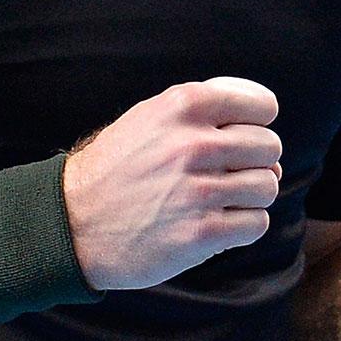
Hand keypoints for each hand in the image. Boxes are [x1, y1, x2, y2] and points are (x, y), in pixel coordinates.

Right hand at [61, 77, 283, 289]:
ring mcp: (199, 191)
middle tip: (230, 173)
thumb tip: (263, 127)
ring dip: (251, 195)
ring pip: (267, 185)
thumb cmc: (116, 169)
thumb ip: (201, 109)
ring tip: (222, 199)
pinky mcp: (202, 234)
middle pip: (269, 147)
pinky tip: (218, 222)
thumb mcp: (150, 117)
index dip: (259, 123)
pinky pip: (256, 223)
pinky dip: (244, 225)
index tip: (245, 136)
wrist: (72, 223)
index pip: (262, 106)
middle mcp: (193, 144)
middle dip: (257, 161)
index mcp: (183, 106)